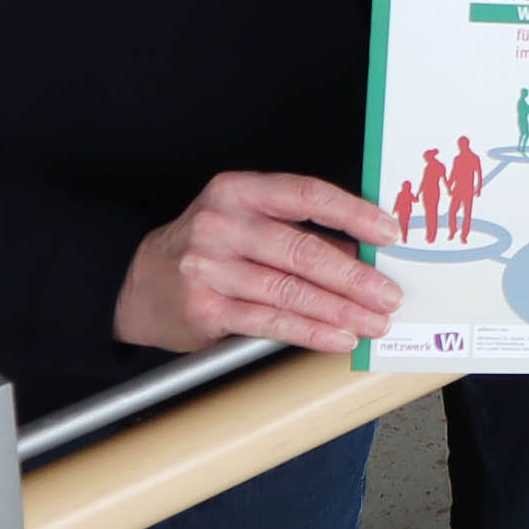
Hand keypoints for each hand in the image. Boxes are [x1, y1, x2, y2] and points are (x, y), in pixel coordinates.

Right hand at [114, 171, 403, 353]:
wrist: (139, 285)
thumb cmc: (207, 248)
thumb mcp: (246, 221)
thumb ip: (300, 231)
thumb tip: (366, 253)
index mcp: (238, 191)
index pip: (307, 195)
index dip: (353, 213)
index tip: (389, 232)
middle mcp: (221, 225)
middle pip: (302, 249)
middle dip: (355, 275)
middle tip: (389, 292)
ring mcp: (210, 268)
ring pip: (290, 290)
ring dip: (340, 309)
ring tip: (373, 321)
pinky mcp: (205, 309)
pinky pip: (269, 322)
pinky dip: (311, 331)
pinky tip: (338, 337)